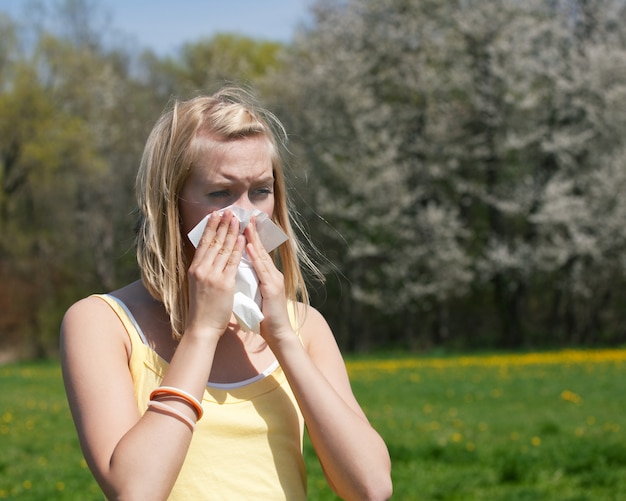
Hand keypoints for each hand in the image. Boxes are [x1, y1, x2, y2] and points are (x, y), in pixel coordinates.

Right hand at [186, 211, 244, 336]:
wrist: (202, 327)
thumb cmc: (201, 308)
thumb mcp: (197, 285)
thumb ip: (203, 271)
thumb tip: (209, 258)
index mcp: (194, 269)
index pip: (203, 243)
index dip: (210, 227)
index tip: (215, 215)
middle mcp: (202, 269)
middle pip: (213, 242)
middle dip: (222, 225)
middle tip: (228, 211)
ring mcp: (213, 276)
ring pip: (224, 249)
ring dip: (231, 232)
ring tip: (237, 219)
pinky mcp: (224, 283)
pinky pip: (233, 262)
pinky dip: (238, 249)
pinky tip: (242, 238)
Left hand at [244, 217, 293, 342]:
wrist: (277, 333)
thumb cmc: (264, 317)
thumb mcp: (254, 296)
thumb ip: (248, 283)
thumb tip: (236, 274)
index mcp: (267, 276)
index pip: (258, 253)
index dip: (251, 238)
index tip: (243, 223)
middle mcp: (272, 274)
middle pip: (261, 249)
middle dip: (253, 232)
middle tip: (247, 215)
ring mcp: (274, 280)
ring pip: (262, 256)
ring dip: (254, 239)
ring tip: (246, 225)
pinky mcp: (272, 288)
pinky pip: (262, 269)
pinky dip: (256, 257)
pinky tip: (250, 246)